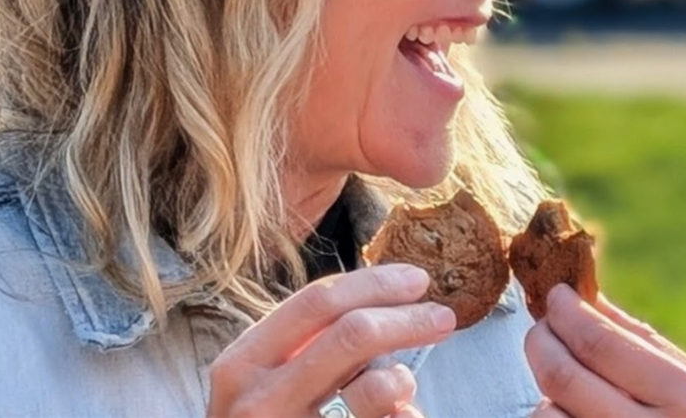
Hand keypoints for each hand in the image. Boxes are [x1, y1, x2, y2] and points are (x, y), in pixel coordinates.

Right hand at [207, 264, 454, 417]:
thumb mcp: (258, 381)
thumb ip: (303, 343)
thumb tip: (383, 296)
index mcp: (242, 364)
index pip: (318, 303)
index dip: (374, 284)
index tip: (415, 280)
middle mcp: (262, 401)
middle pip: (355, 335)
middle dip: (409, 319)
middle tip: (443, 317)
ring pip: (378, 388)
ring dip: (402, 380)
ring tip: (397, 389)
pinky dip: (407, 416)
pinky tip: (399, 417)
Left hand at [524, 285, 685, 417]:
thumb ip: (651, 344)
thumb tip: (594, 301)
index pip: (603, 344)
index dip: (567, 314)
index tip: (556, 296)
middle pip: (564, 378)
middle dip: (541, 342)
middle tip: (542, 329)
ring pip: (548, 415)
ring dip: (547, 392)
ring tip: (570, 386)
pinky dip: (556, 417)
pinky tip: (575, 413)